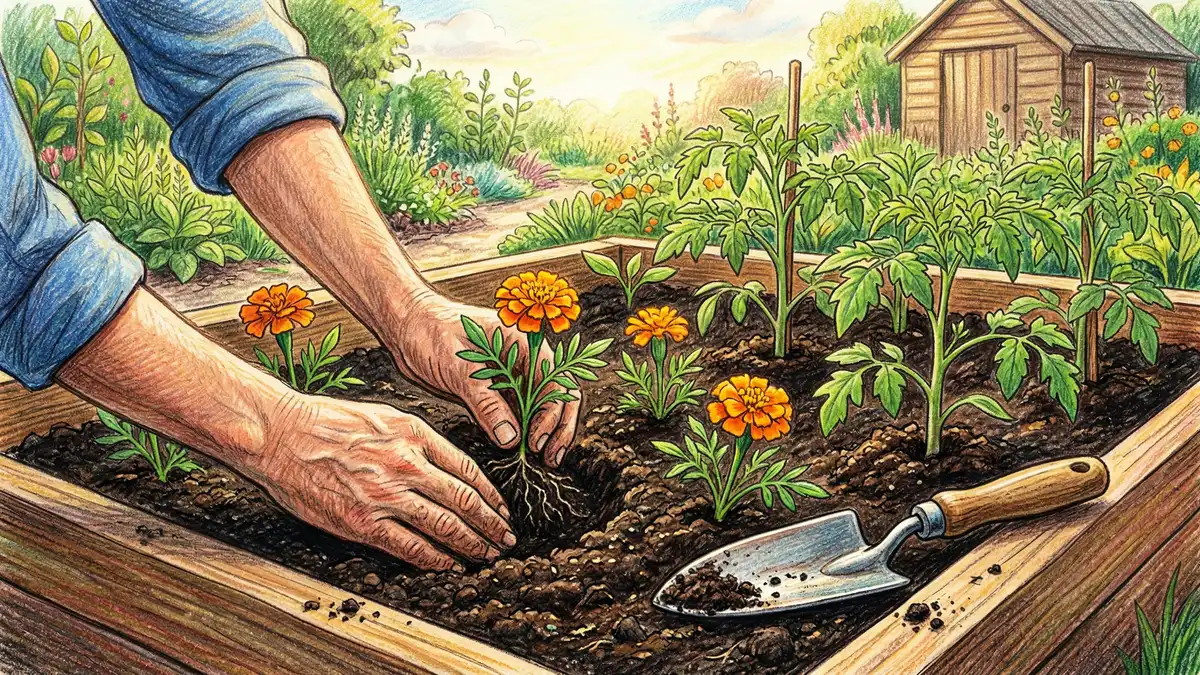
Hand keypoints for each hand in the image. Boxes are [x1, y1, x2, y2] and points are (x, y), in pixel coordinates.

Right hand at [253, 394, 514, 569]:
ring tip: (486, 554)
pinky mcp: (364, 522)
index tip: (502, 508)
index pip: (467, 468)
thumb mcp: (383, 415)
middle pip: (464, 499)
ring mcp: (387, 495)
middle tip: (505, 538)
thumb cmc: (325, 422)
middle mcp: (408, 463)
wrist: (280, 434)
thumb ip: (416, 439)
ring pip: (445, 525)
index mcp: (415, 433)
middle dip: (491, 523)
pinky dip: (435, 558)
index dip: (491, 494)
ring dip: (471, 543)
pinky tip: (449, 564)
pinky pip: (410, 546)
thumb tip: (445, 463)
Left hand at [385, 292, 579, 467]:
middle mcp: (524, 360)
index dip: (551, 414)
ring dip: (545, 432)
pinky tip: (522, 450)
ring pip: (541, 407)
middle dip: (559, 427)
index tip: (535, 441)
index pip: (554, 381)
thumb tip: (511, 437)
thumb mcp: (459, 367)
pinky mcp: (496, 391)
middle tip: (551, 458)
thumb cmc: (430, 332)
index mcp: (523, 343)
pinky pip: (518, 413)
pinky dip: (523, 432)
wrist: (407, 328)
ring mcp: (511, 376)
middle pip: (558, 395)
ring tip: (544, 460)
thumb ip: (486, 402)